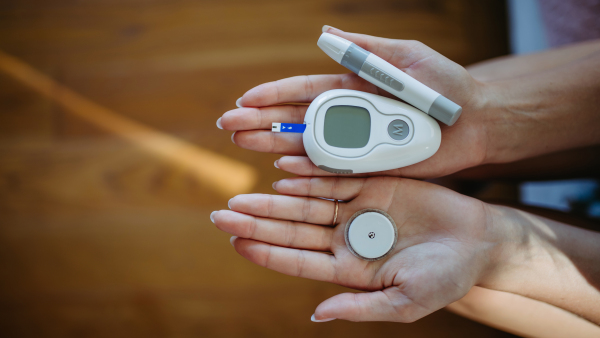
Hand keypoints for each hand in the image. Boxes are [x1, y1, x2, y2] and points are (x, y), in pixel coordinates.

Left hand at [211, 177, 500, 321]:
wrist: (479, 242)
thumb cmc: (446, 278)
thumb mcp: (406, 302)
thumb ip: (362, 307)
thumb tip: (318, 315)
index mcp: (349, 268)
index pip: (298, 260)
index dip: (267, 252)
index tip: (236, 243)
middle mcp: (346, 237)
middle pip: (293, 228)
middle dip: (259, 222)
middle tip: (223, 214)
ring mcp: (357, 209)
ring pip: (307, 201)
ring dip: (276, 198)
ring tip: (244, 196)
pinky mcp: (372, 183)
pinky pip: (335, 176)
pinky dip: (310, 173)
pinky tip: (284, 170)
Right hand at [218, 27, 492, 178]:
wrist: (477, 122)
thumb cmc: (445, 86)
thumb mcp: (405, 58)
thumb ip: (365, 49)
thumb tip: (325, 31)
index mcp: (352, 87)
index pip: (303, 91)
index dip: (273, 95)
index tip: (244, 99)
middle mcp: (348, 116)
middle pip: (296, 119)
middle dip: (260, 121)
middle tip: (228, 125)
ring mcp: (356, 143)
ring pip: (306, 145)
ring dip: (272, 144)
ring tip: (242, 142)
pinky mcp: (370, 167)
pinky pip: (332, 169)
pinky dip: (305, 169)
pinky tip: (280, 167)